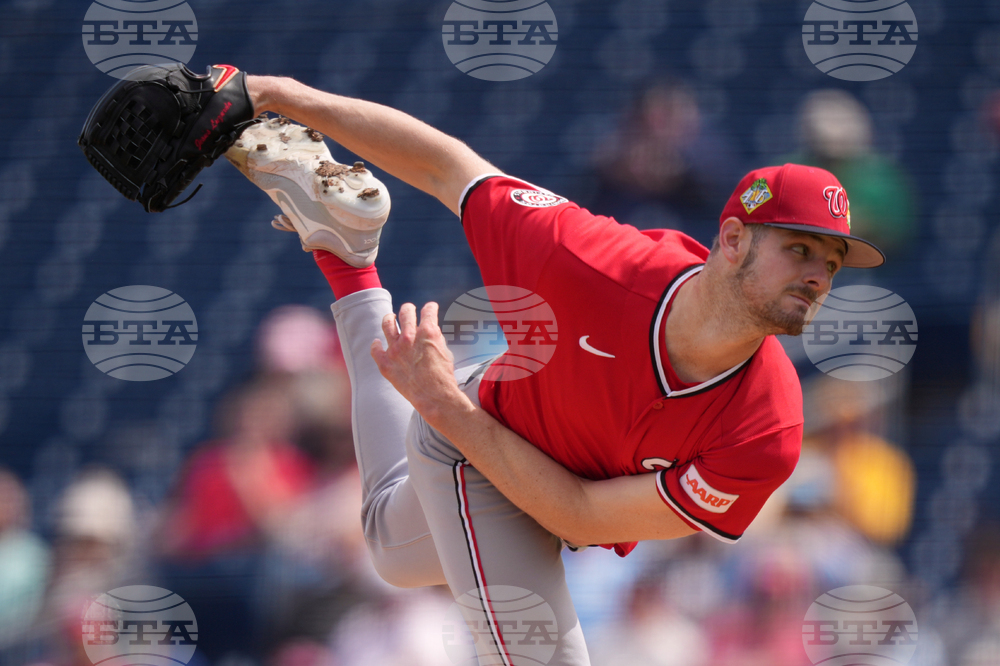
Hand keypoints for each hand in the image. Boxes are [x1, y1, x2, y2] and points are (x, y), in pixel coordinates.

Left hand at [371, 302, 469, 417]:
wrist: (434, 397)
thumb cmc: (443, 377)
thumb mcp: (446, 352)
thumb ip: (436, 340)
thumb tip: (430, 336)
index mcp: (428, 332)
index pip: (428, 311)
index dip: (431, 308)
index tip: (430, 308)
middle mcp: (409, 337)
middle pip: (406, 313)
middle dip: (408, 309)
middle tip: (409, 309)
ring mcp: (395, 350)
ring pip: (387, 325)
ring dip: (389, 318)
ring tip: (390, 317)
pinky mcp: (386, 364)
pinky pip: (375, 350)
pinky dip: (375, 345)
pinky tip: (377, 342)